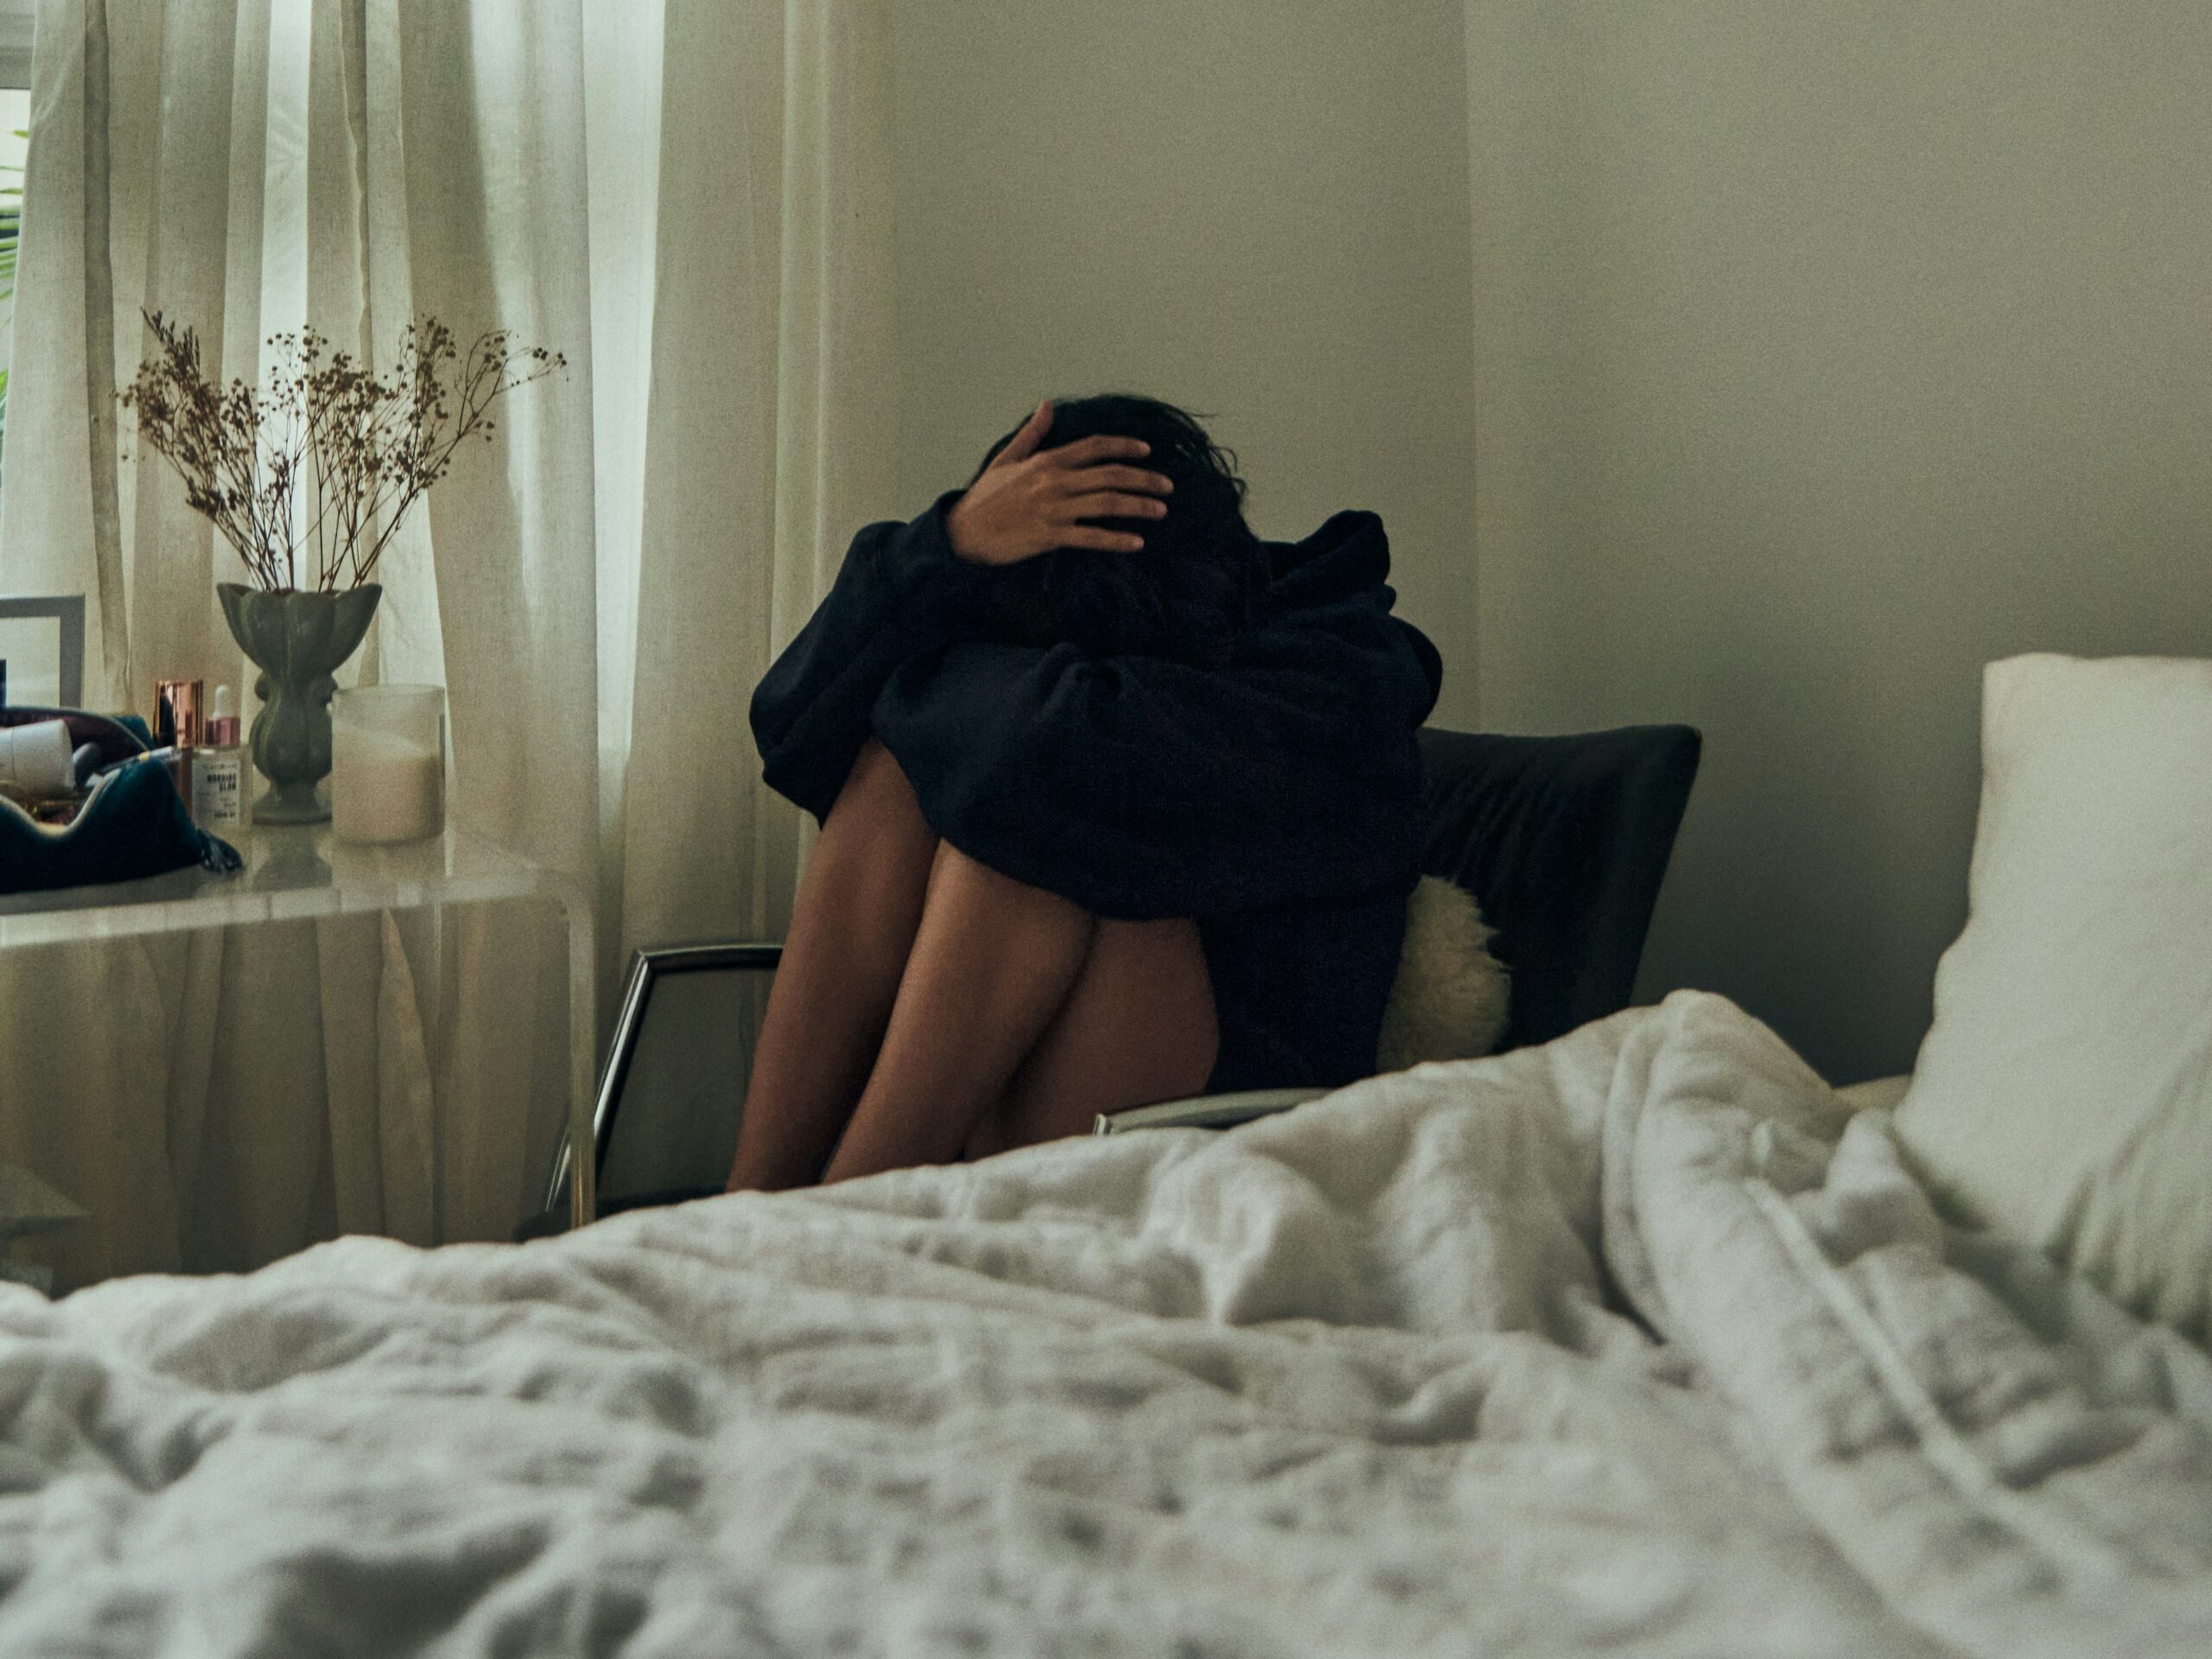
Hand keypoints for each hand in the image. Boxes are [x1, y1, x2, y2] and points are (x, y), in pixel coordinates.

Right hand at [945, 399, 1173, 565]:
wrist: (962, 532)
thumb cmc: (985, 497)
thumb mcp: (1007, 459)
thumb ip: (1032, 434)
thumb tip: (1047, 405)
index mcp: (1047, 461)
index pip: (1094, 447)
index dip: (1124, 446)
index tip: (1147, 450)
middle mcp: (1054, 482)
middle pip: (1110, 476)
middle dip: (1144, 479)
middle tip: (1168, 486)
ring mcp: (1053, 509)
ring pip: (1106, 504)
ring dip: (1138, 507)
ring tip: (1161, 510)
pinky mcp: (1049, 535)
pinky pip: (1090, 537)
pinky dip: (1116, 540)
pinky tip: (1137, 543)